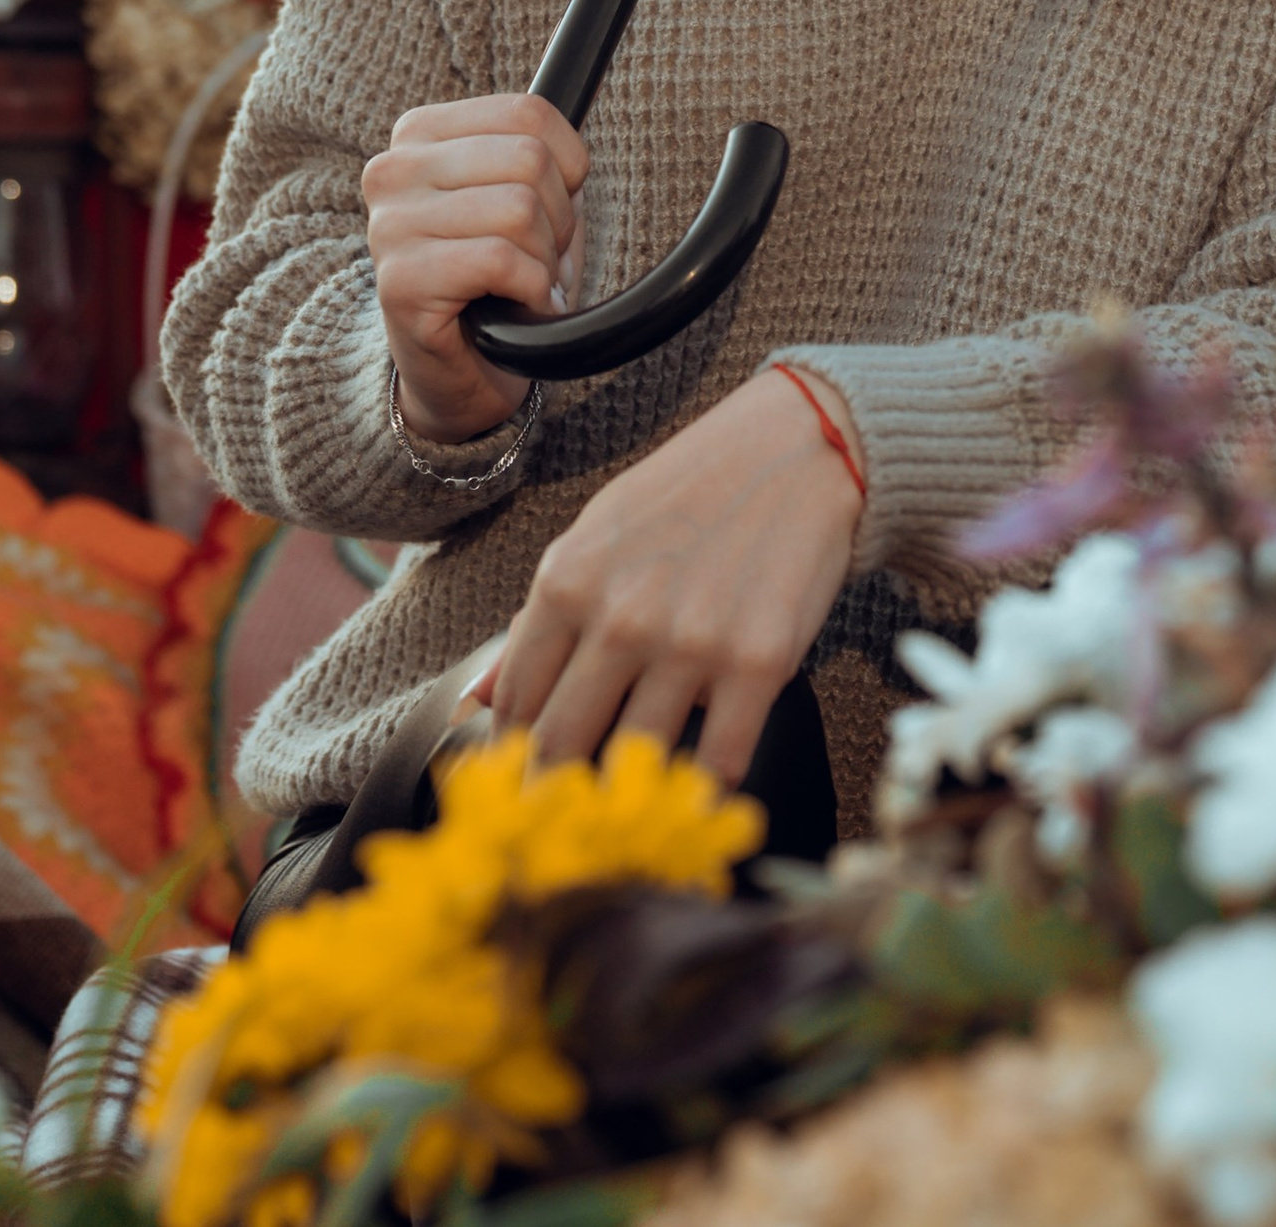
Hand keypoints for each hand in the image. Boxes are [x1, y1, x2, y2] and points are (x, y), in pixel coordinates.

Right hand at [362, 92, 587, 444]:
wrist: (460, 373)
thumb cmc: (500, 280)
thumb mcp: (529, 201)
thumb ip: (545, 160)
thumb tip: (574, 155)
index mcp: (420, 134)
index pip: (528, 112)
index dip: (568, 167)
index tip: (550, 209)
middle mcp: (394, 169)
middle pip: (529, 158)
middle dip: (559, 220)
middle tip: (537, 259)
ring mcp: (390, 224)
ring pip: (520, 209)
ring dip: (544, 261)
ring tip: (523, 285)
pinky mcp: (400, 281)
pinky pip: (500, 260)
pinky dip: (532, 289)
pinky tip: (515, 307)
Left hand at [487, 367, 863, 780]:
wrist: (798, 449)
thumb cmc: (688, 492)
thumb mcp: (595, 535)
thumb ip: (537, 621)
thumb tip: (477, 701)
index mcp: (567, 583)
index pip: (515, 704)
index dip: (513, 756)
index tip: (524, 782)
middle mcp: (621, 618)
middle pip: (561, 747)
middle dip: (555, 795)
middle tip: (563, 827)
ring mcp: (690, 645)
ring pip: (636, 765)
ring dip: (632, 796)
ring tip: (632, 810)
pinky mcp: (758, 665)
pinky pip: (718, 764)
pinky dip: (706, 790)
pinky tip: (701, 790)